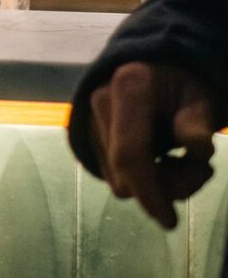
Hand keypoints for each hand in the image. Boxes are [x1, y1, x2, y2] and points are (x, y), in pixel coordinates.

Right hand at [88, 62, 220, 228]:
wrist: (151, 67)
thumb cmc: (181, 84)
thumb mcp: (200, 97)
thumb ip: (197, 121)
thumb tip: (196, 149)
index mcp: (129, 88)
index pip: (130, 152)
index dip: (149, 191)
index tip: (169, 220)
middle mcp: (100, 103)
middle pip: (124, 173)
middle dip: (164, 188)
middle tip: (200, 171)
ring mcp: (89, 121)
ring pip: (118, 181)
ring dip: (155, 184)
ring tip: (181, 162)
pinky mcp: (88, 137)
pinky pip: (114, 176)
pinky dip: (142, 178)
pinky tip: (160, 160)